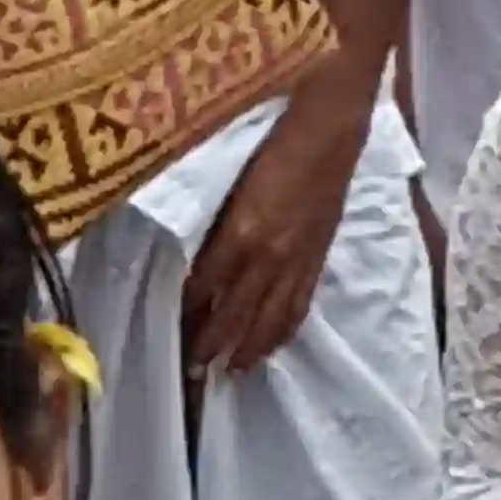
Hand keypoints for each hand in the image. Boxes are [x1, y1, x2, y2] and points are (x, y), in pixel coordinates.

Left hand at [183, 82, 365, 375]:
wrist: (331, 127)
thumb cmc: (271, 140)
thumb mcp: (229, 180)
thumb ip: (213, 222)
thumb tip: (190, 257)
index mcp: (242, 233)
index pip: (205, 287)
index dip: (187, 313)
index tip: (169, 333)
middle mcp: (269, 256)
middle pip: (235, 314)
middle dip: (213, 346)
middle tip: (194, 372)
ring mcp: (297, 261)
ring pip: (270, 319)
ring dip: (248, 349)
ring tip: (230, 372)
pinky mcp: (318, 259)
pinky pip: (298, 306)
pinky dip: (282, 331)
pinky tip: (271, 347)